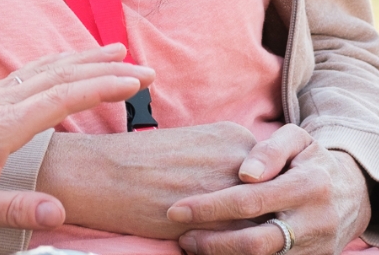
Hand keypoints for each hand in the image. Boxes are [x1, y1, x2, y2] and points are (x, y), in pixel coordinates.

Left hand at [0, 44, 153, 230]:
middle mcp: (4, 101)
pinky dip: (61, 60)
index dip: (100, 87)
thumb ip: (13, 210)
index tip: (134, 83)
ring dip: (86, 57)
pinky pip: (34, 71)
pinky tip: (72, 62)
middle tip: (145, 70)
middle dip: (106, 68)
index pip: (61, 96)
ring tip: (118, 51)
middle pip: (63, 74)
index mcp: (4, 124)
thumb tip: (59, 212)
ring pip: (49, 67)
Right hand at [37, 120, 258, 236]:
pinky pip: (241, 246)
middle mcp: (240, 160)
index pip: (271, 175)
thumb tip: (247, 192)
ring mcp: (231, 191)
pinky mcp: (217, 223)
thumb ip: (224, 163)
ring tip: (244, 247)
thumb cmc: (140, 160)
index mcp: (234, 135)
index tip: (257, 209)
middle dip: (269, 220)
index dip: (265, 197)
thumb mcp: (192, 146)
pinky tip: (215, 251)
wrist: (105, 173)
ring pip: (263, 226)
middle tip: (265, 234)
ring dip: (256, 240)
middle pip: (274, 200)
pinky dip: (235, 252)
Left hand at [166, 123, 370, 254]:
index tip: (177, 208)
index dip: (211, 207)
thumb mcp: (297, 140)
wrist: (356, 192)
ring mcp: (316, 249)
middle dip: (212, 242)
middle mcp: (313, 222)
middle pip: (255, 242)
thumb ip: (269, 149)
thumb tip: (245, 172)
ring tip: (192, 245)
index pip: (250, 201)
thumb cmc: (312, 159)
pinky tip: (217, 253)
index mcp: (307, 186)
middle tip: (181, 235)